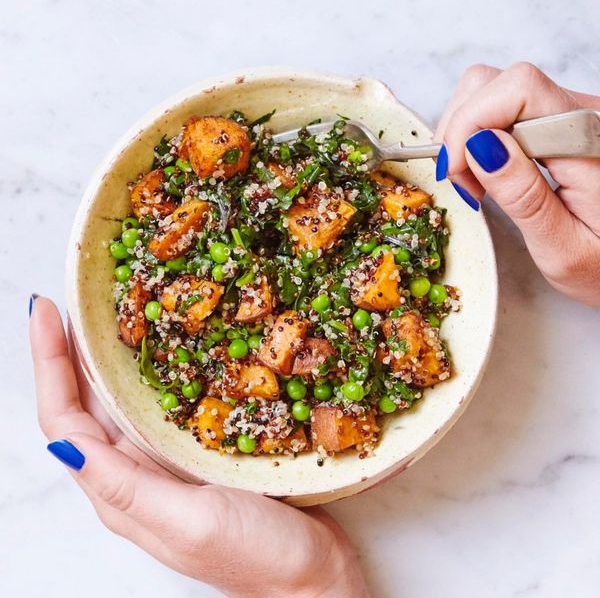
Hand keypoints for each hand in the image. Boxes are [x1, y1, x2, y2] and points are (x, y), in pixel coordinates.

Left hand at [30, 297, 369, 597]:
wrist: (310, 577)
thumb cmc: (254, 555)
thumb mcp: (187, 522)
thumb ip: (124, 487)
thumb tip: (59, 446)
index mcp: (120, 490)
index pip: (64, 420)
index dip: (49, 363)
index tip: (46, 311)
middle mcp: (134, 474)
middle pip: (86, 404)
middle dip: (72, 351)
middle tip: (76, 301)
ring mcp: (167, 464)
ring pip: (124, 401)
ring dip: (111, 358)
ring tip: (112, 314)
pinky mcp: (198, 455)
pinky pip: (165, 405)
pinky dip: (157, 373)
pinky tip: (169, 349)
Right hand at [434, 62, 599, 306]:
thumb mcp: (564, 249)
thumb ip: (524, 196)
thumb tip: (479, 145)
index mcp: (589, 141)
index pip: (518, 89)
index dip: (470, 122)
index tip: (456, 171)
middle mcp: (583, 116)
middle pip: (499, 82)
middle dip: (462, 129)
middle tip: (465, 184)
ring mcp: (570, 117)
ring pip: (494, 91)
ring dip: (466, 135)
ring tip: (476, 183)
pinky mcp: (558, 125)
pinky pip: (504, 112)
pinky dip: (477, 139)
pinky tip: (487, 175)